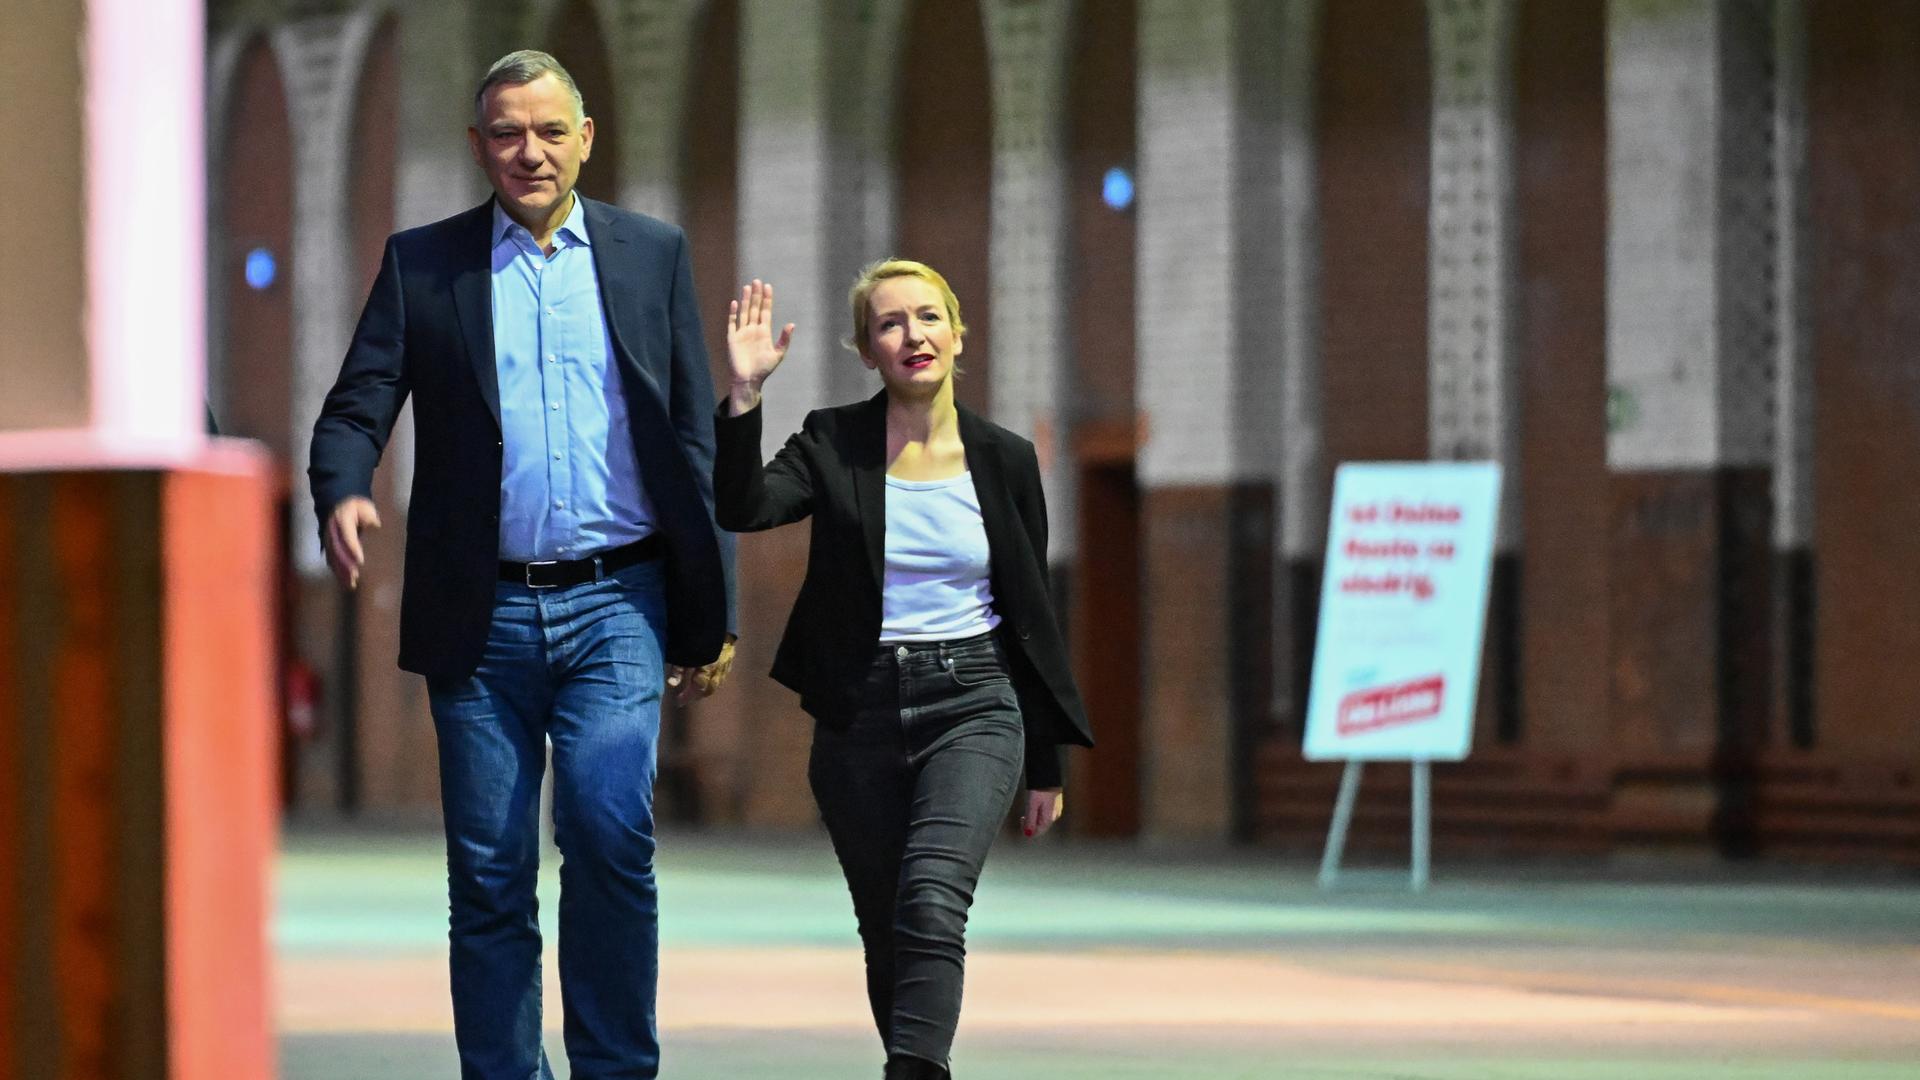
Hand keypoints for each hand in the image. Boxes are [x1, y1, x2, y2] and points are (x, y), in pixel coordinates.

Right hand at [324, 496, 381, 589]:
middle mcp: (332, 531)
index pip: (348, 536)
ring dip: (341, 571)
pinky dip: (337, 571)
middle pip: (338, 550)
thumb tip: (375, 525)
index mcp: (342, 520)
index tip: (360, 561)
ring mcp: (328, 539)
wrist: (338, 503)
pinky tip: (344, 581)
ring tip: (351, 584)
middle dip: (346, 565)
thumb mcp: (364, 507)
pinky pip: (331, 559)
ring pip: (333, 558)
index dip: (353, 549)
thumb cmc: (356, 507)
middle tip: (355, 577)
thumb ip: (369, 517)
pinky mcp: (328, 546)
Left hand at [667, 637, 735, 702]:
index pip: (699, 687)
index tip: (678, 701)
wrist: (713, 612)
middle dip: (696, 694)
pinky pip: (723, 672)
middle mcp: (719, 666)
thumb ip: (679, 668)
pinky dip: (714, 678)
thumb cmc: (695, 631)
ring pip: (718, 681)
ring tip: (694, 689)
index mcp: (708, 666)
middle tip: (684, 698)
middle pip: (710, 687)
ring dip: (706, 687)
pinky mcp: (730, 654)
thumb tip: (672, 684)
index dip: (688, 696)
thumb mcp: (683, 650)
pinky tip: (707, 677)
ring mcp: (727, 660)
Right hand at [725, 280, 793, 414]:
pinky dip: (733, 313)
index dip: (767, 299)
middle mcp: (752, 329)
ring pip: (744, 312)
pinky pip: (732, 323)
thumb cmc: (764, 368)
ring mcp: (742, 333)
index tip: (768, 286)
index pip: (765, 311)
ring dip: (746, 300)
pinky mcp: (732, 338)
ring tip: (748, 287)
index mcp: (764, 332)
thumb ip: (784, 339)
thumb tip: (791, 324)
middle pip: (754, 308)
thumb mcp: (778, 354)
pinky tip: (735, 303)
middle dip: (756, 295)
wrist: (749, 380)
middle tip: (757, 281)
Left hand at [1022, 788, 1063, 837]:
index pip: (1037, 832)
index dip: (1027, 829)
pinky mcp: (1055, 804)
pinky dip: (1038, 812)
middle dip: (1030, 823)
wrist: (1048, 774)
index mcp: (1049, 818)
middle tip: (1023, 815)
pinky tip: (1035, 803)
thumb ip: (1030, 820)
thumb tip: (1028, 834)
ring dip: (1034, 817)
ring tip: (1030, 806)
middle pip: (1040, 827)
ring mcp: (1056, 810)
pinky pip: (1045, 813)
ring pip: (1042, 820)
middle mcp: (1055, 816)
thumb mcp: (1032, 805)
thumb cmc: (1039, 789)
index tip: (1021, 819)